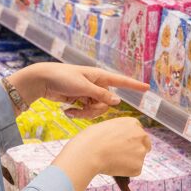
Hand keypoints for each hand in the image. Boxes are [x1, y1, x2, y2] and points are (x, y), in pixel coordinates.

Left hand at [8, 63, 147, 117]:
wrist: (42, 80)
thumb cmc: (63, 78)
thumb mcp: (83, 87)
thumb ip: (101, 95)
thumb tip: (118, 101)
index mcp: (100, 76)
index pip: (121, 81)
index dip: (134, 85)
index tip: (147, 88)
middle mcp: (96, 85)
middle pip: (107, 103)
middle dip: (96, 109)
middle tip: (82, 106)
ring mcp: (88, 94)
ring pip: (97, 110)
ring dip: (85, 114)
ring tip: (72, 111)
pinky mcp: (80, 101)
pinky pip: (86, 112)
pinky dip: (78, 114)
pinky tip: (67, 112)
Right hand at [53, 117, 151, 190]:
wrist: (89, 152)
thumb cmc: (92, 138)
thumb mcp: (107, 126)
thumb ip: (119, 131)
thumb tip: (120, 140)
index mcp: (133, 123)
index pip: (139, 133)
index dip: (131, 140)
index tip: (124, 146)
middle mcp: (141, 135)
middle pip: (144, 145)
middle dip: (136, 151)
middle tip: (122, 157)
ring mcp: (141, 151)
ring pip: (138, 159)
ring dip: (129, 162)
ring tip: (112, 160)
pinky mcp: (138, 166)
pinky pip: (134, 171)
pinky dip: (126, 172)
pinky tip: (114, 167)